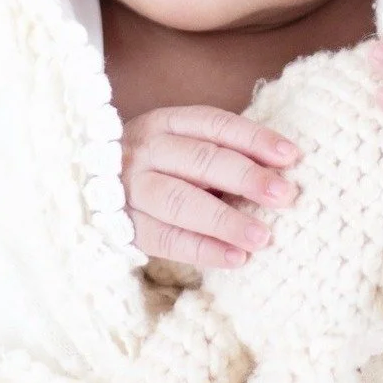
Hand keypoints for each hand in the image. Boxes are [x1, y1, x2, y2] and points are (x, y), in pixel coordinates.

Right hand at [120, 106, 302, 269]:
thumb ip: (222, 153)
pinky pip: (167, 239)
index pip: (215, 125)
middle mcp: (146, 151)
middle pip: (201, 161)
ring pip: (181, 202)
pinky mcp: (125, 227)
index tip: (291, 155)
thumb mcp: (182, 146)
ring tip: (263, 237)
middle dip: (247, 177)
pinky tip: (236, 259)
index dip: (254, 138)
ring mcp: (132, 189)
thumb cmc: (160, 167)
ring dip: (226, 220)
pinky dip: (204, 250)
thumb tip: (282, 169)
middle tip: (285, 195)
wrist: (91, 187)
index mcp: (166, 123)